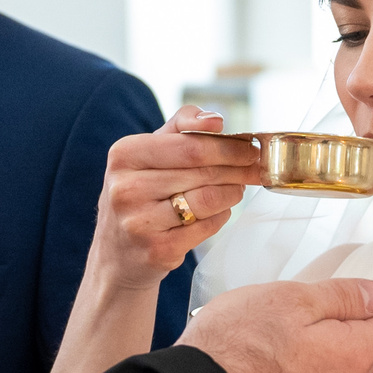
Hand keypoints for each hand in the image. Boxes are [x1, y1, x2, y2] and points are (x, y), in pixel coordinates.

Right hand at [90, 107, 265, 291]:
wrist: (117, 253)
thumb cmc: (140, 194)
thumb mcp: (148, 153)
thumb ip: (181, 127)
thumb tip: (214, 119)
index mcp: (124, 155)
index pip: (190, 146)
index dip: (228, 146)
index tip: (251, 147)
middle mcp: (126, 188)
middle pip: (203, 172)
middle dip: (238, 168)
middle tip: (255, 168)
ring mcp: (139, 222)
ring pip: (208, 200)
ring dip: (232, 193)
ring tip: (236, 189)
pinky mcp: (157, 250)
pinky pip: (207, 227)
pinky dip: (220, 217)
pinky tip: (218, 212)